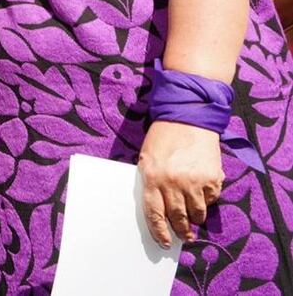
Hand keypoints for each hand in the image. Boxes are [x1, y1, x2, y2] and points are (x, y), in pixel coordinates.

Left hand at [138, 120, 223, 246]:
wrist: (189, 118)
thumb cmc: (164, 138)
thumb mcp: (148, 158)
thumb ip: (151, 182)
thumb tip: (157, 210)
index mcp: (152, 177)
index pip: (154, 213)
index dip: (159, 231)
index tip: (164, 242)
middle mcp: (172, 182)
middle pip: (177, 217)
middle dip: (181, 229)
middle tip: (184, 235)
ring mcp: (194, 181)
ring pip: (197, 212)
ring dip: (195, 216)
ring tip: (194, 215)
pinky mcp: (212, 178)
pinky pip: (211, 199)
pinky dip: (208, 199)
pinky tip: (203, 190)